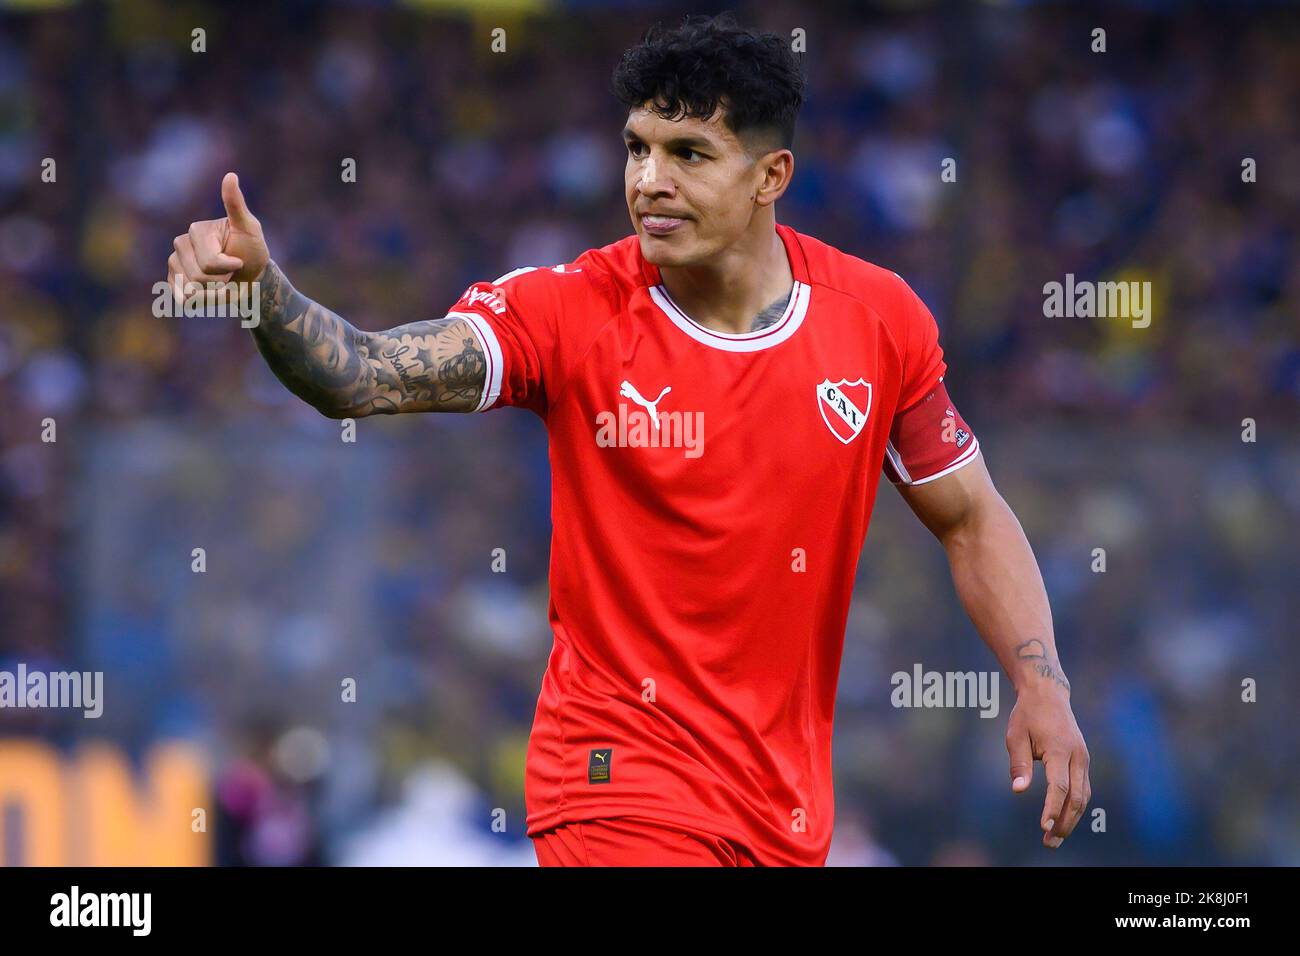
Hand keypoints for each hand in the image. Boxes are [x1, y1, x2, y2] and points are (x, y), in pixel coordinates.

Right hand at [165, 172, 269, 307]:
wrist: (250, 276)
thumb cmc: (252, 251)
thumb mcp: (249, 228)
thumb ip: (236, 205)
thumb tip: (230, 175)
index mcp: (196, 230)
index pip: (210, 261)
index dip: (230, 266)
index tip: (240, 260)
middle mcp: (180, 244)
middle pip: (200, 277)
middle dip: (222, 281)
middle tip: (231, 272)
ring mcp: (174, 263)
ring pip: (192, 291)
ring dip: (215, 293)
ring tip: (223, 282)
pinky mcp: (174, 282)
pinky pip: (183, 299)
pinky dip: (202, 302)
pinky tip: (210, 292)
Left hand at [1006, 685, 1090, 848]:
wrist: (1048, 695)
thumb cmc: (1027, 715)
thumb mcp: (1015, 735)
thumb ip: (1019, 763)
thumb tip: (1018, 790)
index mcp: (1059, 750)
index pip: (1059, 787)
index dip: (1052, 809)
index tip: (1044, 827)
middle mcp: (1077, 756)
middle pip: (1076, 797)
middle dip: (1065, 822)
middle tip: (1049, 842)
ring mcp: (1083, 758)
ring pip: (1083, 796)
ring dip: (1072, 818)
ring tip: (1055, 836)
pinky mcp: (1083, 760)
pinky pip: (1083, 788)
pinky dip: (1075, 806)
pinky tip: (1063, 818)